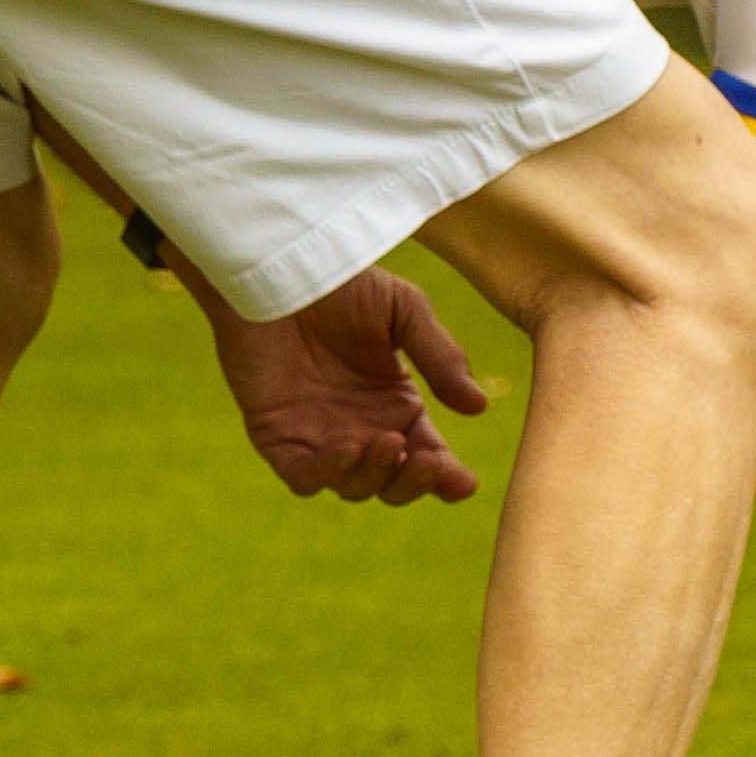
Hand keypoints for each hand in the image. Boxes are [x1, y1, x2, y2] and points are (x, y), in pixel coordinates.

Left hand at [208, 267, 491, 505]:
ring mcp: (319, 439)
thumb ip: (440, 357)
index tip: (464, 481)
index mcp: (396, 408)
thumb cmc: (343, 284)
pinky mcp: (277, 438)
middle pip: (393, 485)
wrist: (279, 269)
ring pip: (352, 486)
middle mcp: (361, 430)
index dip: (447, 478)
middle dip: (414, 483)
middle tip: (425, 459)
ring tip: (384, 440)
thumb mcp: (404, 311)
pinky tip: (346, 446)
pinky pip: (303, 476)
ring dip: (373, 475)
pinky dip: (326, 473)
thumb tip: (478, 407)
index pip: (428, 458)